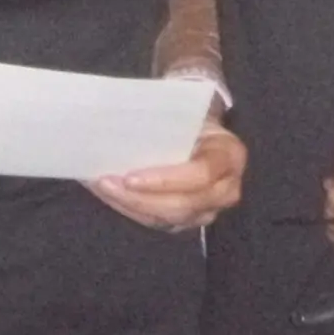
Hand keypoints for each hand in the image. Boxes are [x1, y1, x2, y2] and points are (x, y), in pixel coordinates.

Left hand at [87, 119, 245, 232]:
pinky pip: (159, 222)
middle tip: (106, 183)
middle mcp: (225, 190)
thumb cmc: (192, 118)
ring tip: (104, 188)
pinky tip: (111, 196)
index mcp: (230, 156)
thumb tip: (121, 121)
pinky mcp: (188, 220)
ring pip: (168, 219)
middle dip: (141, 198)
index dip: (165, 180)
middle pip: (183, 205)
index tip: (130, 177)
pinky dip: (132, 210)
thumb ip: (166, 120)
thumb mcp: (187, 112)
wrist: (203, 133)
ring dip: (131, 205)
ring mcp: (208, 210)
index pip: (201, 175)